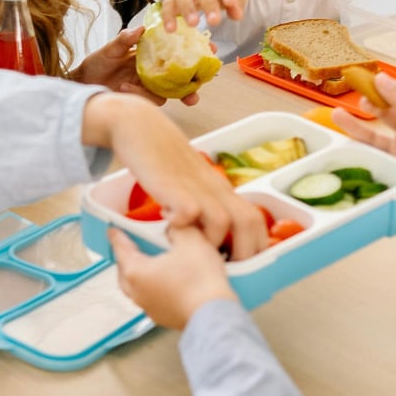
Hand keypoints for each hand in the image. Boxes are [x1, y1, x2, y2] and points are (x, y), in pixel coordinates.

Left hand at [69, 21, 197, 106]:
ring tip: (131, 84)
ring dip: (155, 92)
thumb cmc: (96, 63)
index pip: (179, 51)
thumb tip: (141, 29)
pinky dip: (138, 95)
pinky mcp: (141, 100)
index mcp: (153, 54)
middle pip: (183, 78)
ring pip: (169, 94)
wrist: (83, 84)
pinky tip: (123, 88)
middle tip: (195, 90)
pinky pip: (149, 101)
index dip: (196, 51)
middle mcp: (156, 71)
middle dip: (194, 86)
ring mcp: (150, 87)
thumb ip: (123, 40)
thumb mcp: (109, 49)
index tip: (210, 49)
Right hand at [92, 96, 268, 256]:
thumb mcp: (191, 182)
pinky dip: (182, 225)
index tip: (243, 265)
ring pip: (223, 222)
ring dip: (211, 243)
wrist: (139, 126)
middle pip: (249, 223)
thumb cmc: (163, 158)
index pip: (255, 220)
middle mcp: (214, 189)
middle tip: (224, 269)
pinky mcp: (172, 184)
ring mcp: (195, 186)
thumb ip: (202, 204)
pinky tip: (168, 225)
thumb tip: (207, 236)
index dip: (255, 246)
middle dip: (243, 253)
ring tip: (191, 249)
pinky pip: (188, 211)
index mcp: (221, 190)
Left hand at [110, 226, 234, 329]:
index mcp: (135, 271)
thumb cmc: (201, 280)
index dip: (117, 236)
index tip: (113, 231)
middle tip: (134, 248)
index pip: (120, 248)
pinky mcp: (164, 318)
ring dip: (141, 275)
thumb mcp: (190, 240)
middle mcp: (137, 292)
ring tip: (153, 265)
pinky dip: (155, 289)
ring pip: (136, 288)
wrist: (214, 314)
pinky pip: (152, 299)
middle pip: (124, 271)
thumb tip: (172, 228)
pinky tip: (169, 283)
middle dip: (127, 258)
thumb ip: (177, 228)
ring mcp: (150, 307)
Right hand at [332, 74, 395, 205]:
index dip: (379, 88)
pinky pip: (376, 157)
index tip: (362, 79)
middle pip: (383, 115)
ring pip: (374, 136)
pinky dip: (361, 150)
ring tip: (336, 115)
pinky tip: (347, 142)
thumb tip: (380, 78)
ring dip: (355, 126)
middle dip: (367, 105)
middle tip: (351, 95)